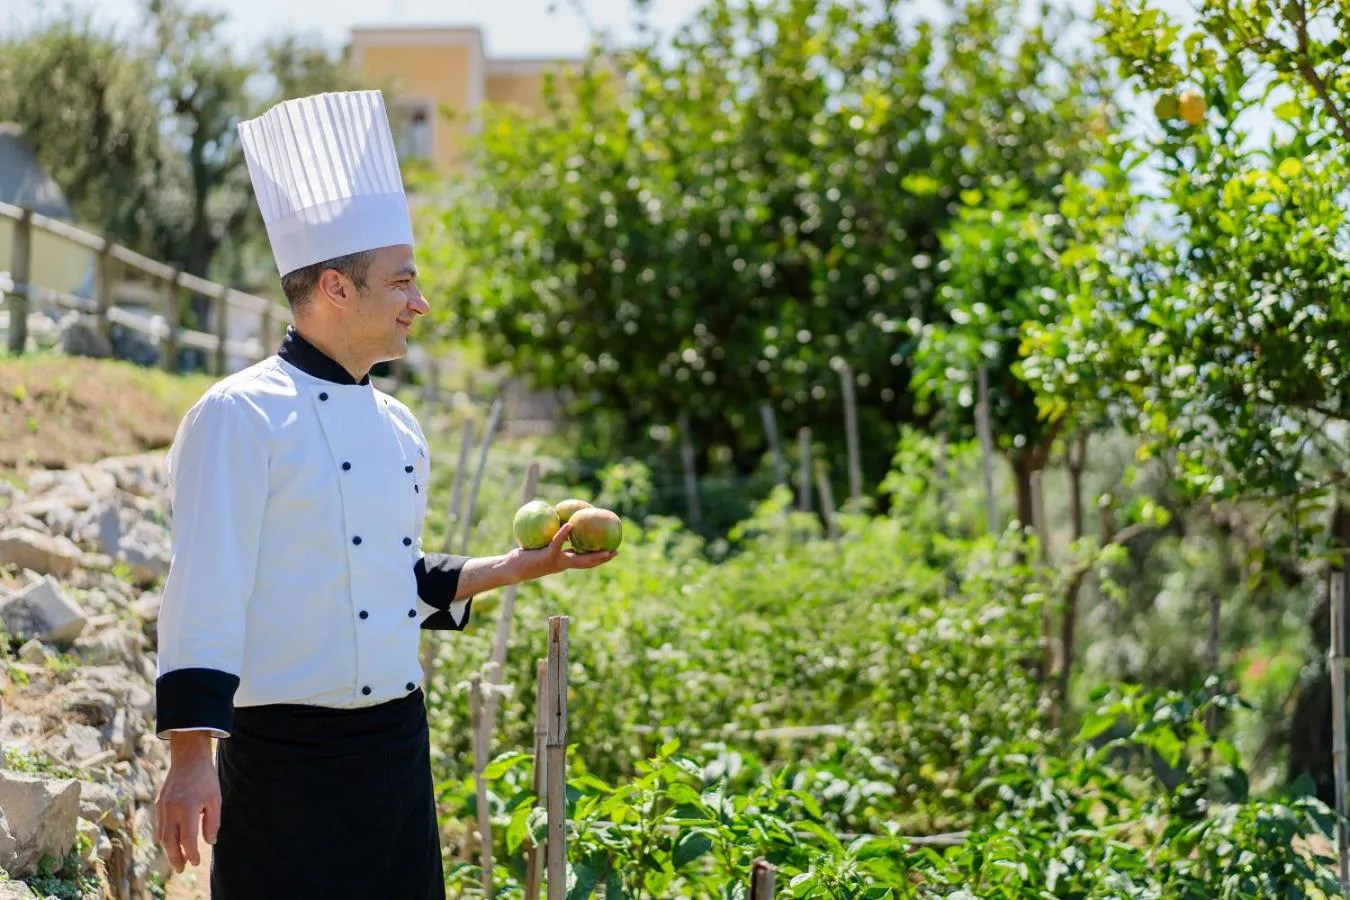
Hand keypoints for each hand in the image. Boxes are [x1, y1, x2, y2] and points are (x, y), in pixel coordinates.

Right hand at [155, 732, 220, 872]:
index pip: (187, 840)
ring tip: (177, 858)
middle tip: (181, 869)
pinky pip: (159, 826)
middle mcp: (171, 810)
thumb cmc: (205, 778)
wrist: (188, 757)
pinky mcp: (158, 804)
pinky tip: (172, 841)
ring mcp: (162, 807)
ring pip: (161, 836)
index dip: (192, 854)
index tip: (196, 862)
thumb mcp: (215, 799)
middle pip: (169, 842)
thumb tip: (209, 842)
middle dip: (175, 858)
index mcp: (187, 808)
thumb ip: (212, 822)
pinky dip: (164, 837)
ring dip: (168, 850)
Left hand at [515, 521, 618, 579]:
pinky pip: (558, 543)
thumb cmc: (527, 556)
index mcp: (565, 562)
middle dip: (603, 559)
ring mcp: (557, 562)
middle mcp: (563, 564)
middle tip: (616, 552)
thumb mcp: (544, 546)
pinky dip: (564, 534)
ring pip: (579, 559)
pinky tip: (569, 524)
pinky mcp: (547, 556)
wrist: (513, 569)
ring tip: (604, 548)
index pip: (586, 560)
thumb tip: (563, 520)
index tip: (613, 551)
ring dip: (592, 555)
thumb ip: (555, 538)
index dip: (600, 557)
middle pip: (588, 563)